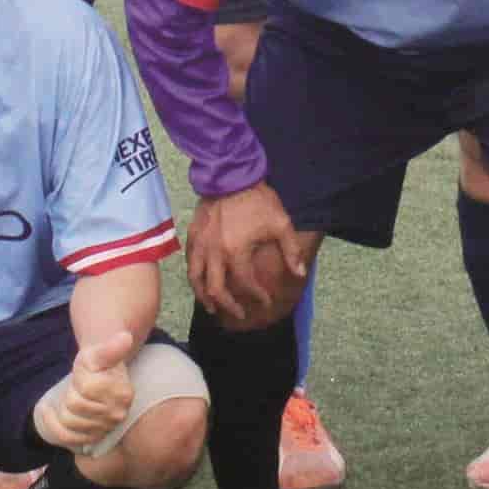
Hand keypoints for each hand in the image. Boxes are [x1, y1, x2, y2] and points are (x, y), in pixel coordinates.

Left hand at [33, 330, 137, 451]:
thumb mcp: (98, 353)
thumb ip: (110, 348)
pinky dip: (51, 423)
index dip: (79, 377)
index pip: (86, 388)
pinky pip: (66, 437)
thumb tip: (125, 337)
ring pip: (68, 422)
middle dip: (69, 392)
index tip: (82, 372)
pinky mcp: (92, 439)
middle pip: (74, 405)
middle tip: (73, 386)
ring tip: (65, 397)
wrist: (97, 378)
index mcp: (123, 393)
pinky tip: (48, 410)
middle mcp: (117, 415)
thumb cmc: (96, 364)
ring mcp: (105, 429)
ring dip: (60, 407)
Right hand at [187, 183, 305, 327]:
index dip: (256, 296)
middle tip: (239, 314)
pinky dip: (195, 276)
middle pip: (216, 290)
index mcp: (235, 252)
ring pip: (196, 279)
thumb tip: (299, 274)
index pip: (245, 284)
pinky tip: (201, 280)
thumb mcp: (280, 224)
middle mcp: (214, 253)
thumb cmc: (257, 200)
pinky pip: (189, 262)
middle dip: (228, 306)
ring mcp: (200, 244)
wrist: (230, 174)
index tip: (265, 302)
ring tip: (212, 308)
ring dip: (204, 297)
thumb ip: (291, 251)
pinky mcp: (192, 235)